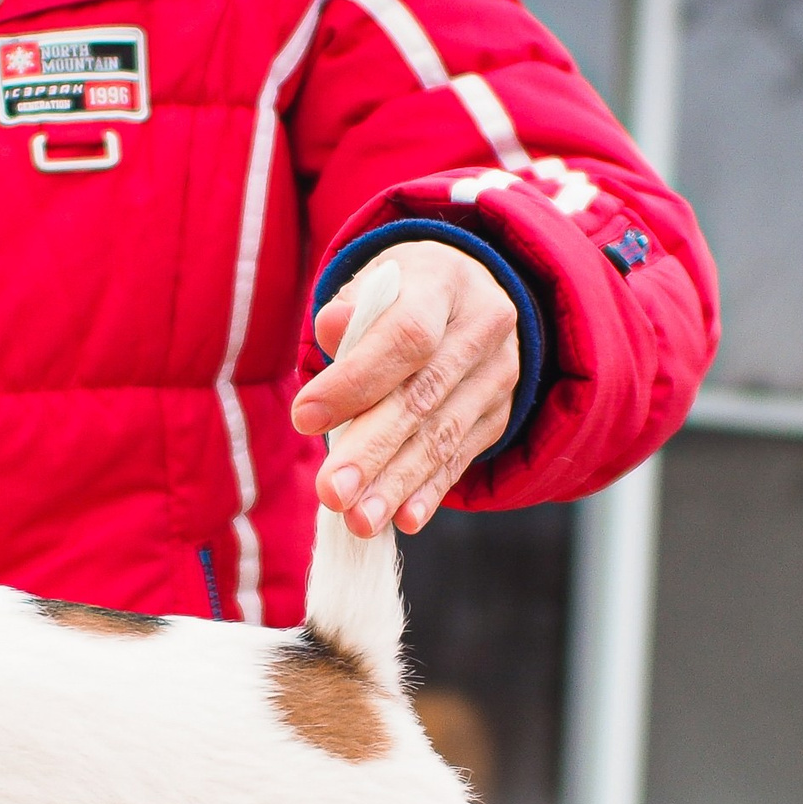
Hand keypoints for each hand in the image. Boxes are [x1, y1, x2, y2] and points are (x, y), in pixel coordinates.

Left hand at [291, 239, 519, 535]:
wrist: (464, 295)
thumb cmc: (398, 295)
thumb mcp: (373, 284)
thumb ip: (350, 311)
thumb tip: (331, 331)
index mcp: (444, 283)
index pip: (406, 336)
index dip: (356, 380)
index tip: (305, 418)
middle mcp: (483, 327)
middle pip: (423, 397)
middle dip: (373, 450)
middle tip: (332, 493)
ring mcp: (497, 375)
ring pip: (442, 437)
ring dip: (397, 484)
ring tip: (359, 520)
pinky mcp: (497, 415)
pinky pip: (460, 458)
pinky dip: (429, 492)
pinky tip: (402, 520)